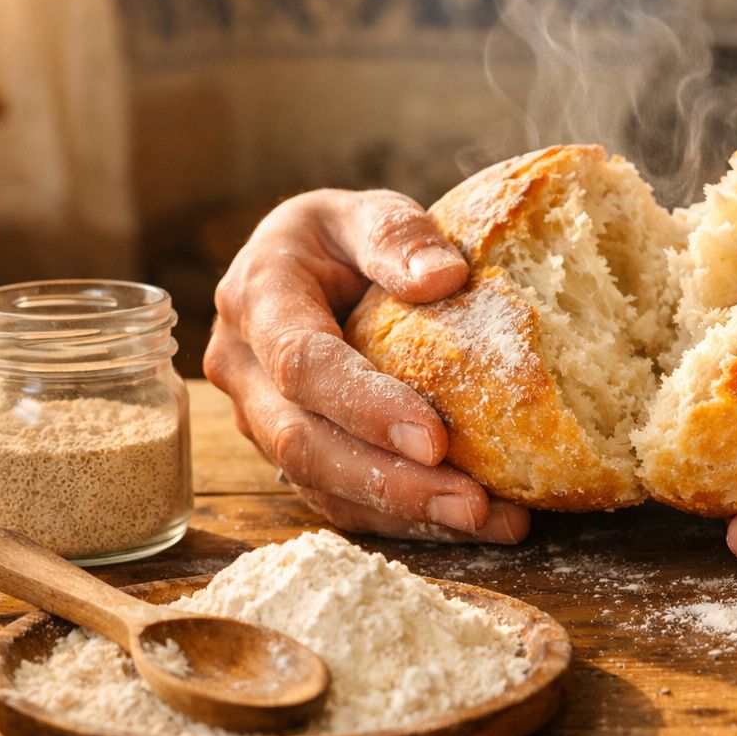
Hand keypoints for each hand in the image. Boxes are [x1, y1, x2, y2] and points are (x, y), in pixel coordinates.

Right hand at [203, 189, 529, 543]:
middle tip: (473, 504)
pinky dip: (408, 518)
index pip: (303, 364)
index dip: (364, 406)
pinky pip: (342, 501)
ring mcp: (262, 421)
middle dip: (392, 482)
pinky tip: (479, 523)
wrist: (312, 266)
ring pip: (322, 485)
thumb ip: (397, 235)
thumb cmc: (343, 238)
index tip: (435, 437)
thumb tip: (443, 277)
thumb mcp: (364, 212)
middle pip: (305, 443)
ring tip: (492, 521)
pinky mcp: (292, 456)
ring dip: (407, 512)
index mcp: (256, 300)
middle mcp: (245, 370)